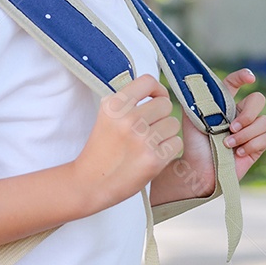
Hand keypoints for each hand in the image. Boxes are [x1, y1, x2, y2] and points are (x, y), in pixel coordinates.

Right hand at [73, 74, 183, 212]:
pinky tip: (152, 155)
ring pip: (173, 124)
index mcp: (114, 105)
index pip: (148, 81)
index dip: (157, 90)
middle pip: (165, 104)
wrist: (90, 183)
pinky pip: (176, 143)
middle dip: (160, 116)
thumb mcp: (105, 117)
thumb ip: (126, 102)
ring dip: (165, 133)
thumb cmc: (100, 150)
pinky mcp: (154, 159)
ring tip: (148, 144)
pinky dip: (168, 150)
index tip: (155, 99)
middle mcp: (128, 119)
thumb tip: (156, 91)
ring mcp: (142, 139)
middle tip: (148, 129)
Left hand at [151, 68, 265, 205]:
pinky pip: (265, 138)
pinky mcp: (256, 146)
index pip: (235, 83)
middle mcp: (240, 114)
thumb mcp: (190, 116)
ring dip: (245, 134)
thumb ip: (194, 97)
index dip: (243, 76)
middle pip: (259, 99)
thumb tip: (194, 79)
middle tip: (231, 127)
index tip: (250, 78)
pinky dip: (250, 145)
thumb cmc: (193, 142)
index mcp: (225, 103)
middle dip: (248, 113)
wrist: (198, 168)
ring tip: (227, 144)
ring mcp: (250, 130)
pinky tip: (237, 153)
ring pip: (264, 121)